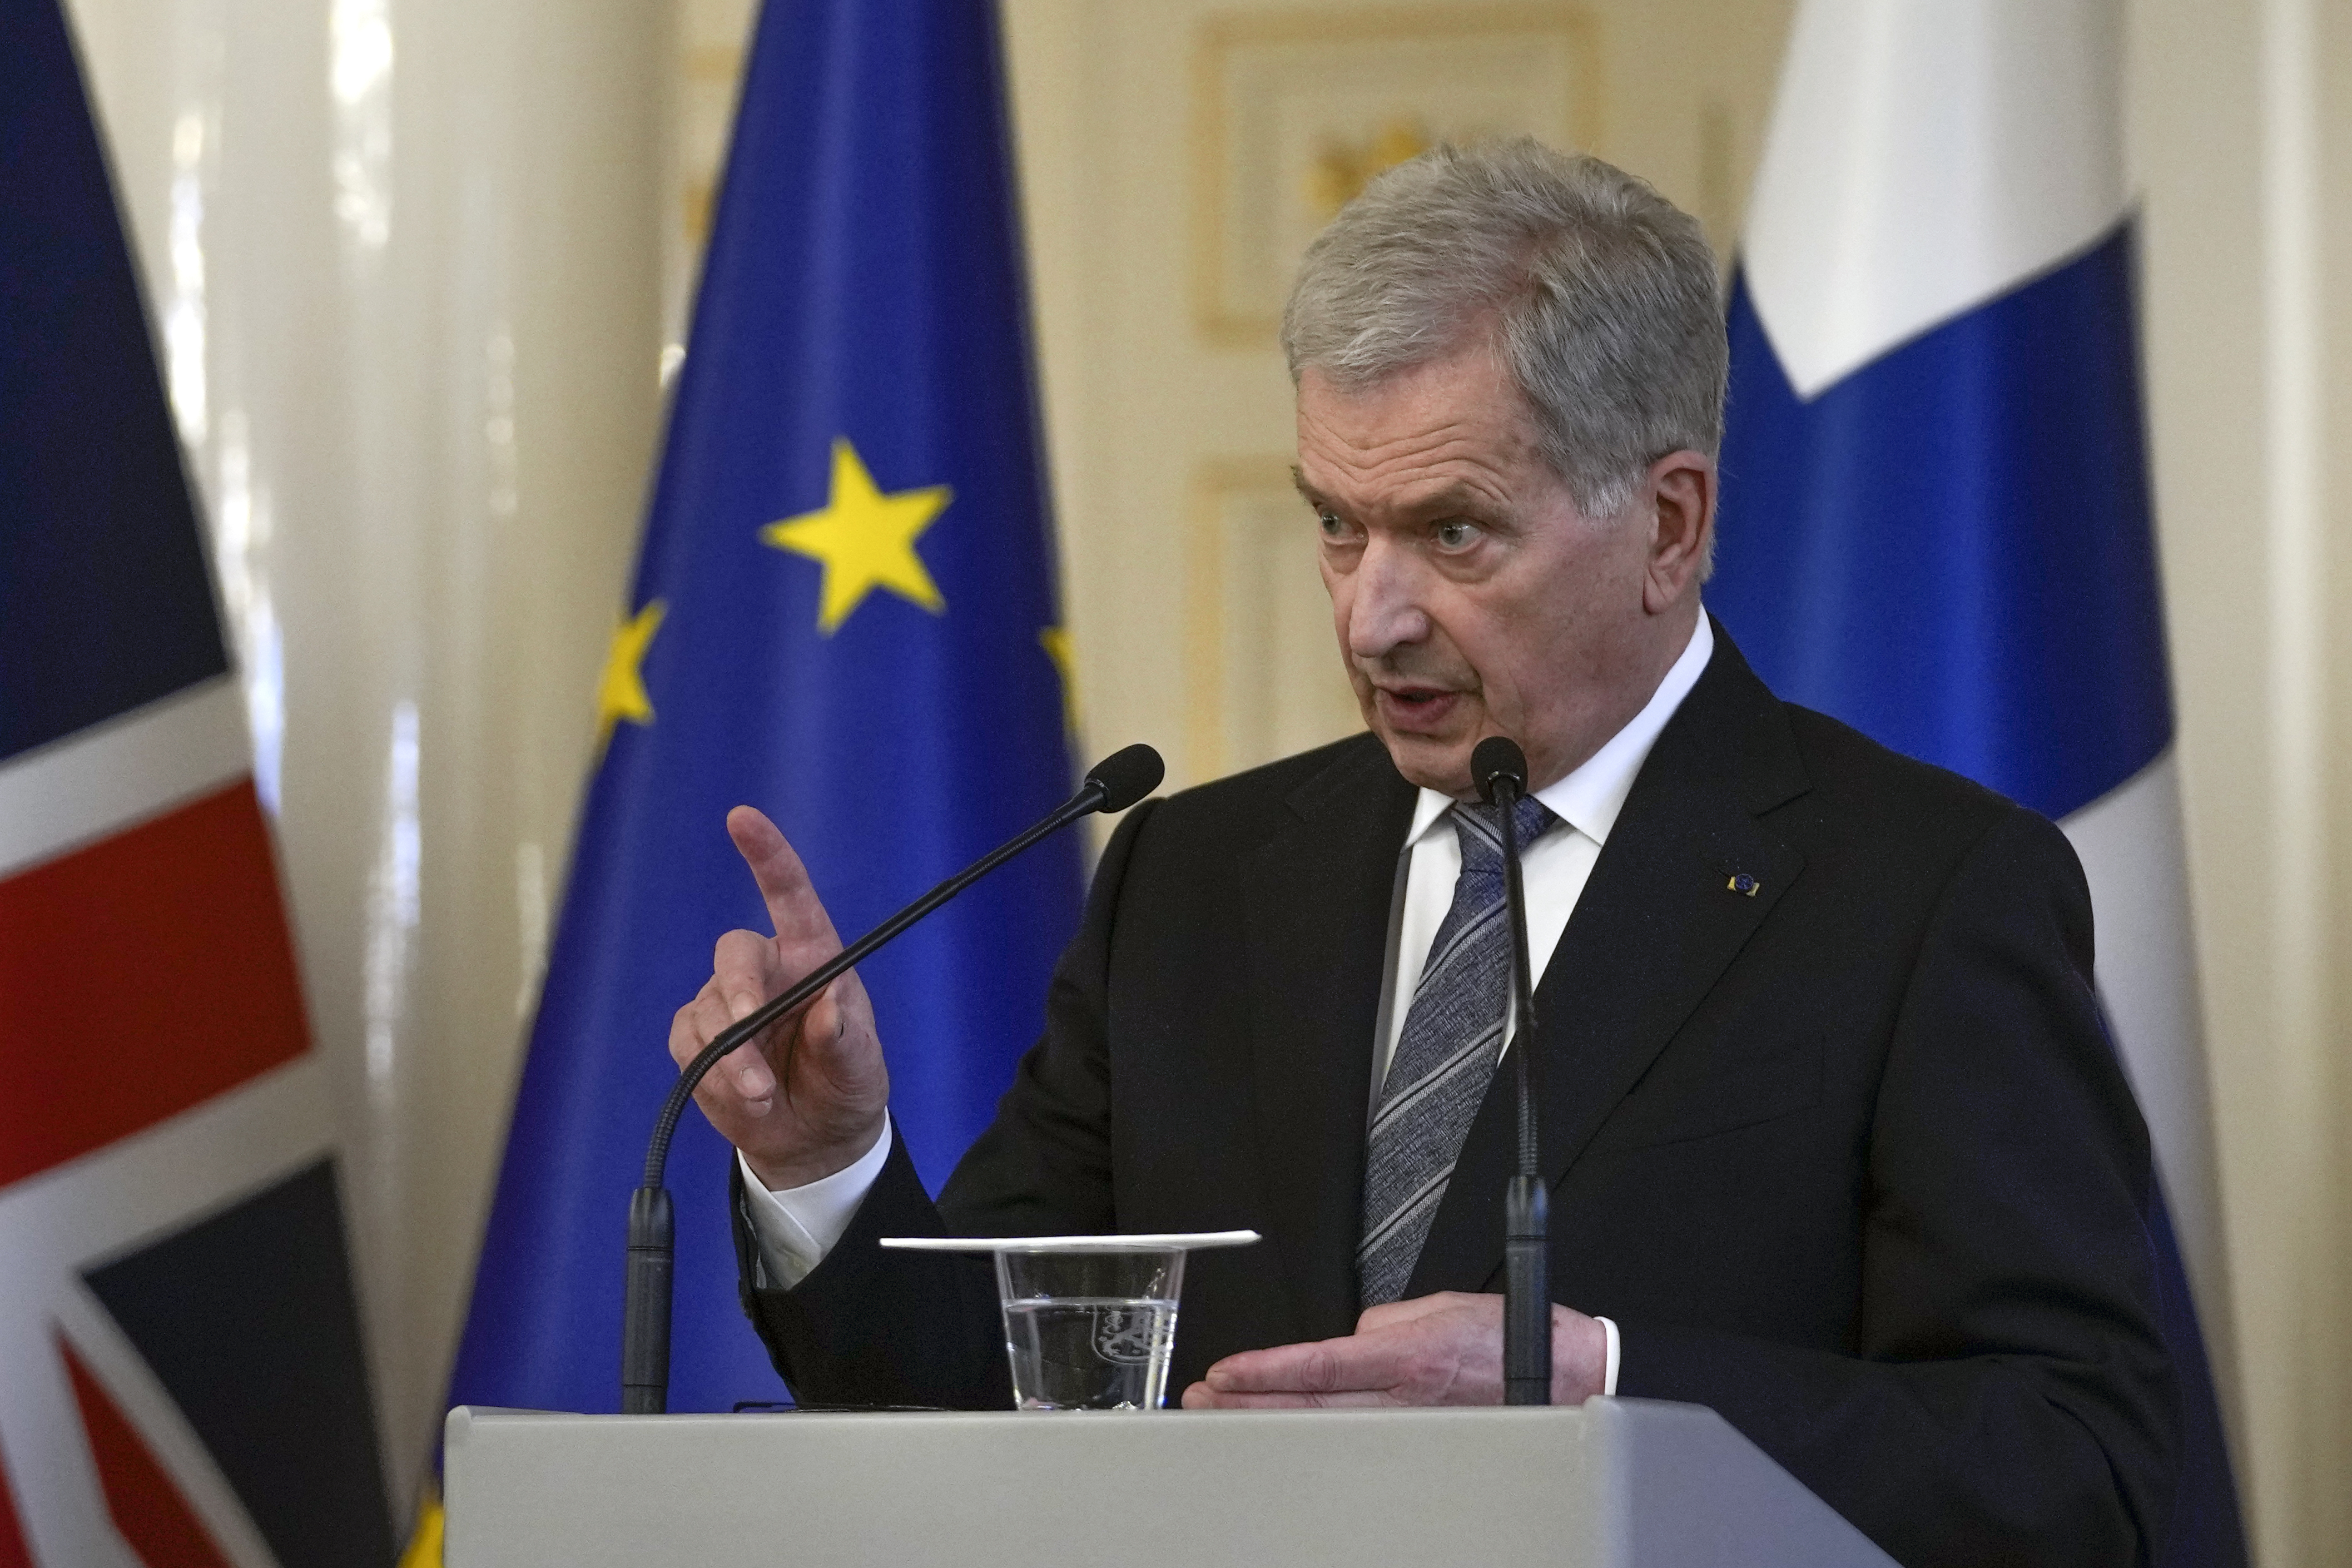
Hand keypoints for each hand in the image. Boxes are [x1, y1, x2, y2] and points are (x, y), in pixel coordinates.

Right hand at [666, 806, 888, 1189]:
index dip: (766, 854)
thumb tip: (828, 1006)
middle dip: (739, 995)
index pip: (788, 893)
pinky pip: (690, 1046)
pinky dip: (713, 1076)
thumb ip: (845, 1039)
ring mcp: (725, 1002)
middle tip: (749, 1035)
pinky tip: (744, 1097)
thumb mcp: (861, 1067)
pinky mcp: (697, 1038)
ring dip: (731, 1059)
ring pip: (707, 1012)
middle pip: (735, 954)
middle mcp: (766, 969)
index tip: (742, 818)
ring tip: (763, 1095)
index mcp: (813, 955)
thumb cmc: (844, 1085)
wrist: (812, 1138)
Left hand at [1180, 1291, 1607, 1408]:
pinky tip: (1289, 1437)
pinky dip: (1318, 1438)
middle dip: (1249, 1403)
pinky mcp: (1424, 1444)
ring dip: (1272, 1422)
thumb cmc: (1513, 1339)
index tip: (1226, 1372)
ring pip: (1326, 1430)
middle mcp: (1406, 1397)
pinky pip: (1361, 1440)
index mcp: (1408, 1354)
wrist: (1567, 1377)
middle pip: (1309, 1405)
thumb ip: (1386, 1321)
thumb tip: (1351, 1338)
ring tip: (1226, 1416)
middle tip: (1203, 1399)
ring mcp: (1413, 1427)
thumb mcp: (1442, 1305)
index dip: (1265, 1371)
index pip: (1319, 1363)